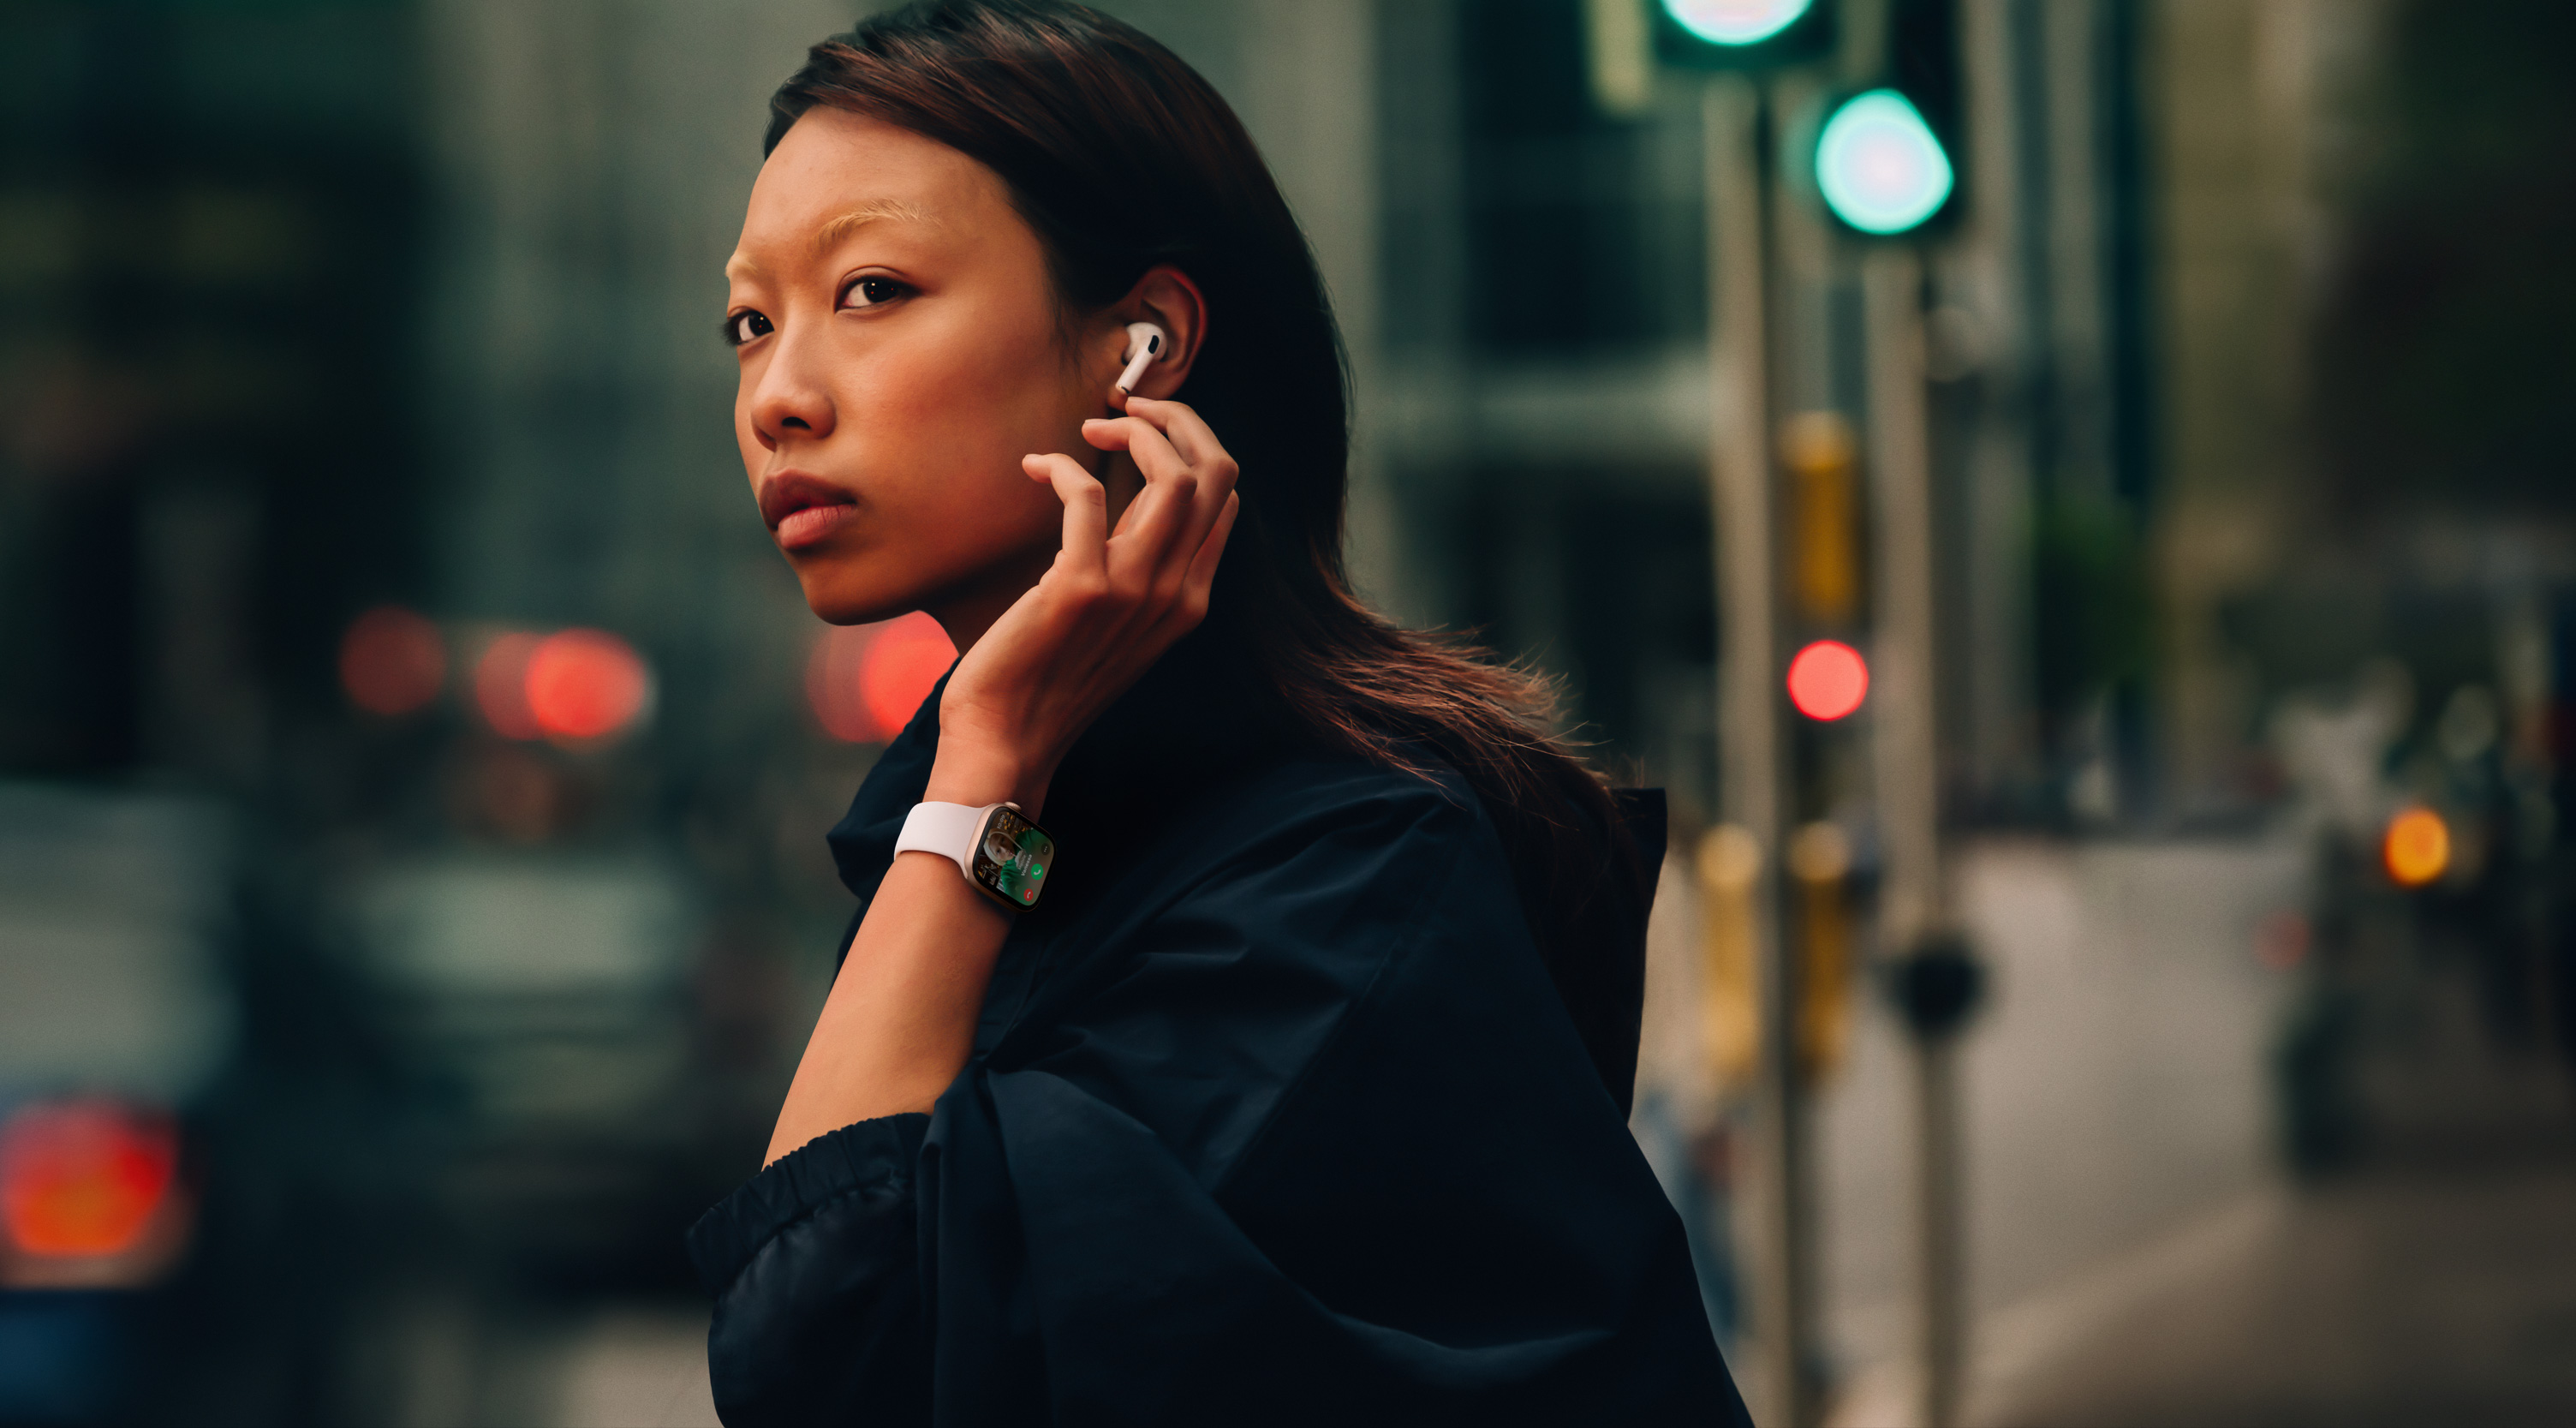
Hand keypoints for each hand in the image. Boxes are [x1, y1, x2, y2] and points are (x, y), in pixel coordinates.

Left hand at [928, 394, 1240, 811]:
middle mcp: (1174, 593)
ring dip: (1133, 430)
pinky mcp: (1080, 587)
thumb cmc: (1048, 676)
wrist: (1007, 739)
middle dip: (1177, 418)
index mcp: (1188, 600)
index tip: (1146, 427)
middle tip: (1129, 406)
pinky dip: (1062, 467)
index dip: (1191, 443)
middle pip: (1215, 472)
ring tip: (1092, 428)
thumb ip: (1142, 569)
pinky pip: (1089, 495)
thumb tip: (1148, 503)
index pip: (1225, 495)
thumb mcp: (1117, 623)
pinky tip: (1037, 467)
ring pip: (1172, 475)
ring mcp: (1132, 591)